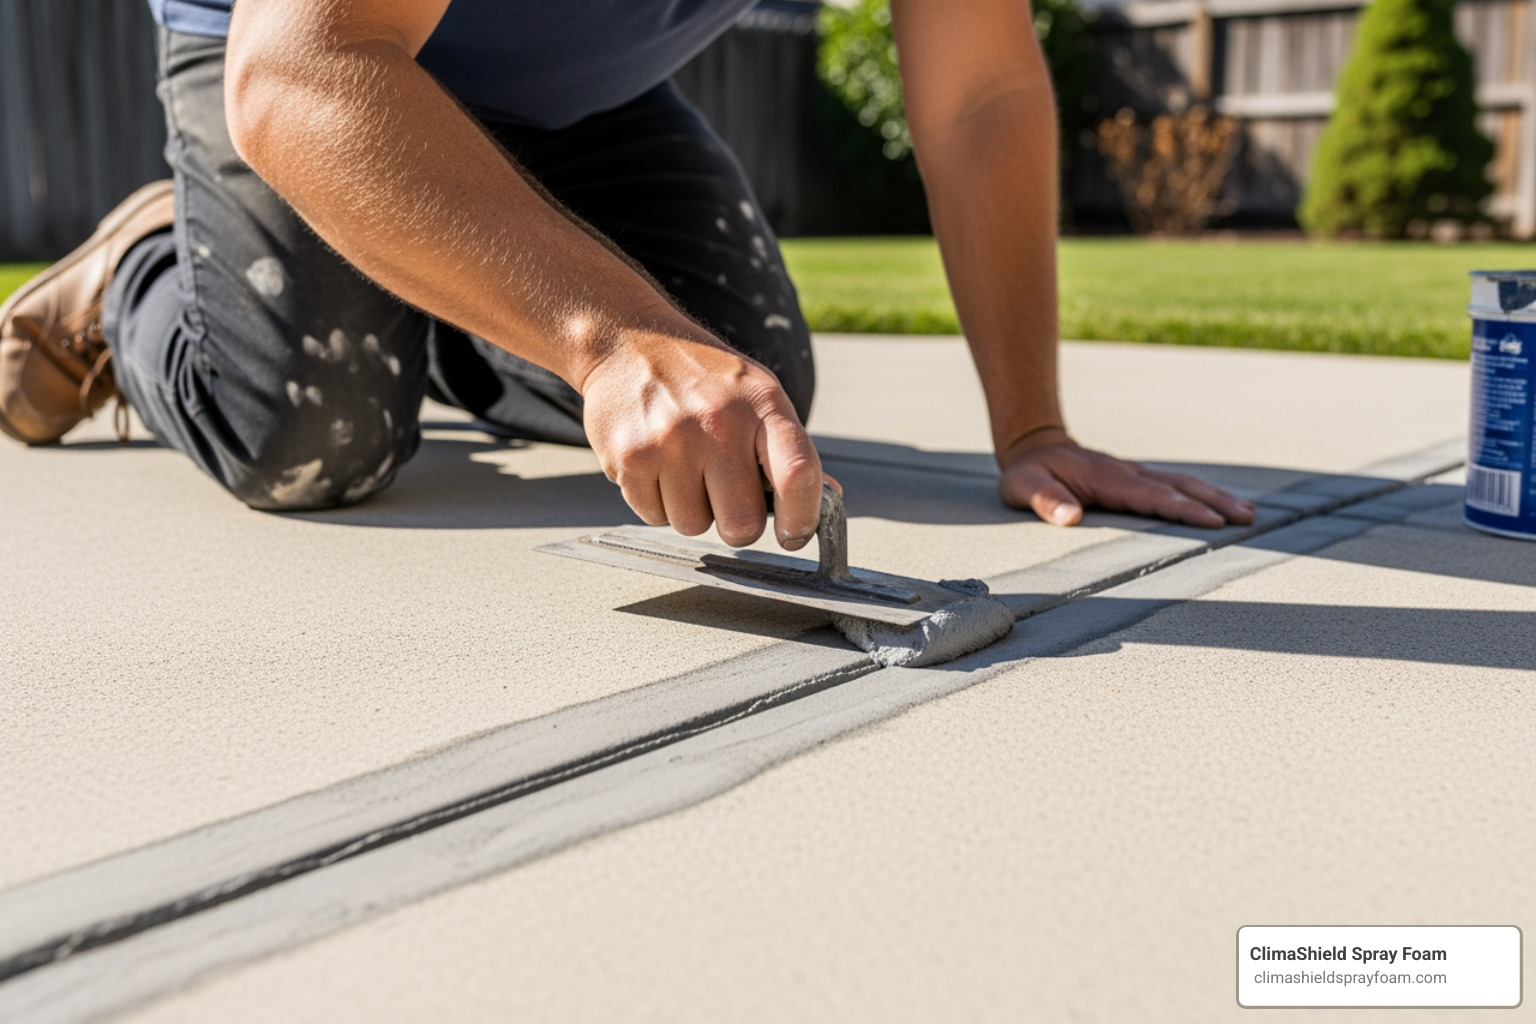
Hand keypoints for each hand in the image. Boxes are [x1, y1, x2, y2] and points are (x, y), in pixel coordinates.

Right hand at [581, 329, 823, 549]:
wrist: (626, 342)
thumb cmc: (701, 376)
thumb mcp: (756, 394)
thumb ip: (789, 449)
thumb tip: (830, 496)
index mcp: (762, 403)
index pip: (798, 475)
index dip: (802, 519)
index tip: (793, 534)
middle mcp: (718, 420)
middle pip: (741, 523)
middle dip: (735, 523)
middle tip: (725, 494)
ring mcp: (671, 440)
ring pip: (693, 526)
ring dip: (690, 509)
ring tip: (683, 465)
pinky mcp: (630, 457)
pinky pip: (654, 516)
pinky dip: (656, 501)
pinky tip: (655, 462)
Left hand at [998, 428, 1255, 528]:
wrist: (1034, 447)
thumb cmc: (1028, 474)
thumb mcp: (1024, 487)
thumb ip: (1045, 500)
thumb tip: (1070, 517)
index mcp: (1107, 479)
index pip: (1152, 496)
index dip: (1183, 509)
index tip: (1213, 522)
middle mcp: (1128, 473)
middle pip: (1179, 486)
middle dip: (1214, 502)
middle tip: (1248, 518)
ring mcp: (1135, 474)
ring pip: (1184, 483)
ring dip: (1216, 496)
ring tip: (1249, 513)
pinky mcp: (1137, 478)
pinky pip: (1176, 485)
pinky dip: (1202, 494)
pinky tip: (1222, 505)